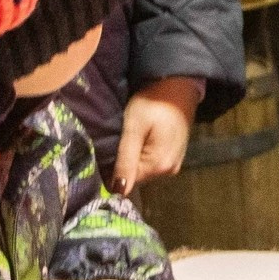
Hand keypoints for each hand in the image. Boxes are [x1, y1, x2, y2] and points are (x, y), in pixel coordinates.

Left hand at [115, 76, 204, 190]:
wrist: (178, 87)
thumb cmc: (153, 103)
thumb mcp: (134, 128)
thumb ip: (126, 160)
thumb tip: (119, 192)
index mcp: (159, 166)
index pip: (128, 182)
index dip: (112, 172)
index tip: (101, 158)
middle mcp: (169, 171)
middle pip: (137, 177)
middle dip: (122, 166)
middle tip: (111, 146)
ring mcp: (174, 164)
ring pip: (144, 170)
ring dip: (132, 161)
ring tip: (124, 142)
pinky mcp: (174, 156)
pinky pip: (152, 163)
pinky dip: (141, 156)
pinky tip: (137, 142)